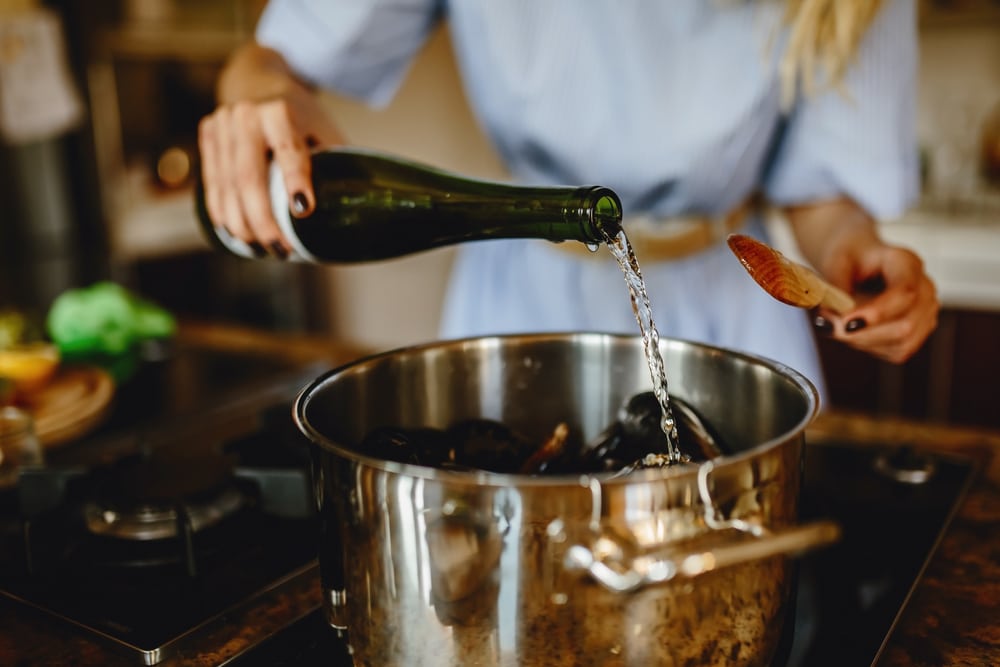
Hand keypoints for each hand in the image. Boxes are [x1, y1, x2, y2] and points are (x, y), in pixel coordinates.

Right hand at [197, 44, 343, 256]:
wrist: (258, 81)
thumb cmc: (302, 116)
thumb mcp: (323, 129)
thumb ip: (334, 163)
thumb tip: (355, 210)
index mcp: (281, 110)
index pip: (289, 152)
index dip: (295, 182)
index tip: (304, 211)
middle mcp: (247, 115)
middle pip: (249, 178)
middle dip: (263, 221)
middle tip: (281, 251)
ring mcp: (222, 124)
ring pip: (227, 186)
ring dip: (241, 225)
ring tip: (260, 250)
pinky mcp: (208, 135)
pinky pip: (212, 183)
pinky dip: (222, 213)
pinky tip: (235, 234)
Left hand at [816, 241, 938, 362]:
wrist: (859, 261)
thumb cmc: (848, 258)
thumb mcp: (835, 262)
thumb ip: (835, 288)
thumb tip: (833, 317)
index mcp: (906, 263)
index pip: (904, 293)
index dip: (877, 313)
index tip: (845, 324)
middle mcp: (924, 288)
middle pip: (905, 325)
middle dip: (863, 334)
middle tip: (826, 326)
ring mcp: (926, 312)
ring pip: (902, 343)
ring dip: (862, 341)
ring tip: (835, 326)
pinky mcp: (918, 332)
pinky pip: (896, 352)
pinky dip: (869, 346)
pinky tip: (852, 331)